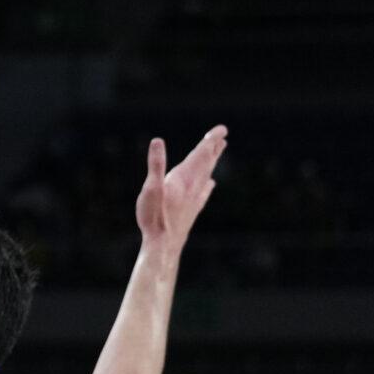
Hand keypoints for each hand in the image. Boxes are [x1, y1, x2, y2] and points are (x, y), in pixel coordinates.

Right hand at [135, 125, 226, 251]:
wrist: (163, 244)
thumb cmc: (154, 216)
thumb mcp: (150, 187)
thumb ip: (155, 164)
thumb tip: (157, 141)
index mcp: (183, 178)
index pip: (201, 154)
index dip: (211, 140)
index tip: (222, 129)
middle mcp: (193, 186)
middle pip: (207, 163)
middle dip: (214, 148)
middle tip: (223, 135)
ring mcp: (194, 198)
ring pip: (206, 175)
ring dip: (212, 161)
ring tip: (217, 151)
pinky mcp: (192, 209)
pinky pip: (204, 191)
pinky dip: (208, 183)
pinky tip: (211, 183)